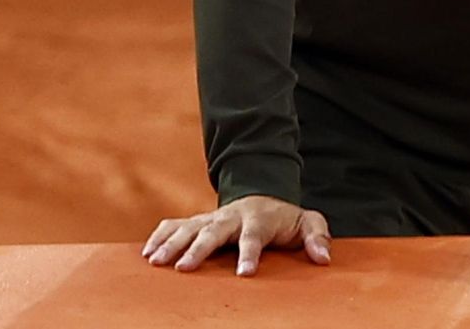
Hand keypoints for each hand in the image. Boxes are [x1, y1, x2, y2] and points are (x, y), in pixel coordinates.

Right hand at [142, 195, 330, 275]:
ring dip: (171, 244)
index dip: (249, 254)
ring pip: (188, 228)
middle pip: (213, 232)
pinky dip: (159, 235)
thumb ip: (317, 237)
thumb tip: (324, 258)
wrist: (262, 196)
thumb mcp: (307, 223)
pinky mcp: (196, 221)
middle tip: (184, 268)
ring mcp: (211, 218)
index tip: (245, 273)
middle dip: (198, 249)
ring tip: (155, 262)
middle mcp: (231, 217)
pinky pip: (174, 224)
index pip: (254, 237)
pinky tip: (145, 253)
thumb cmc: (284, 219)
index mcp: (258, 219)